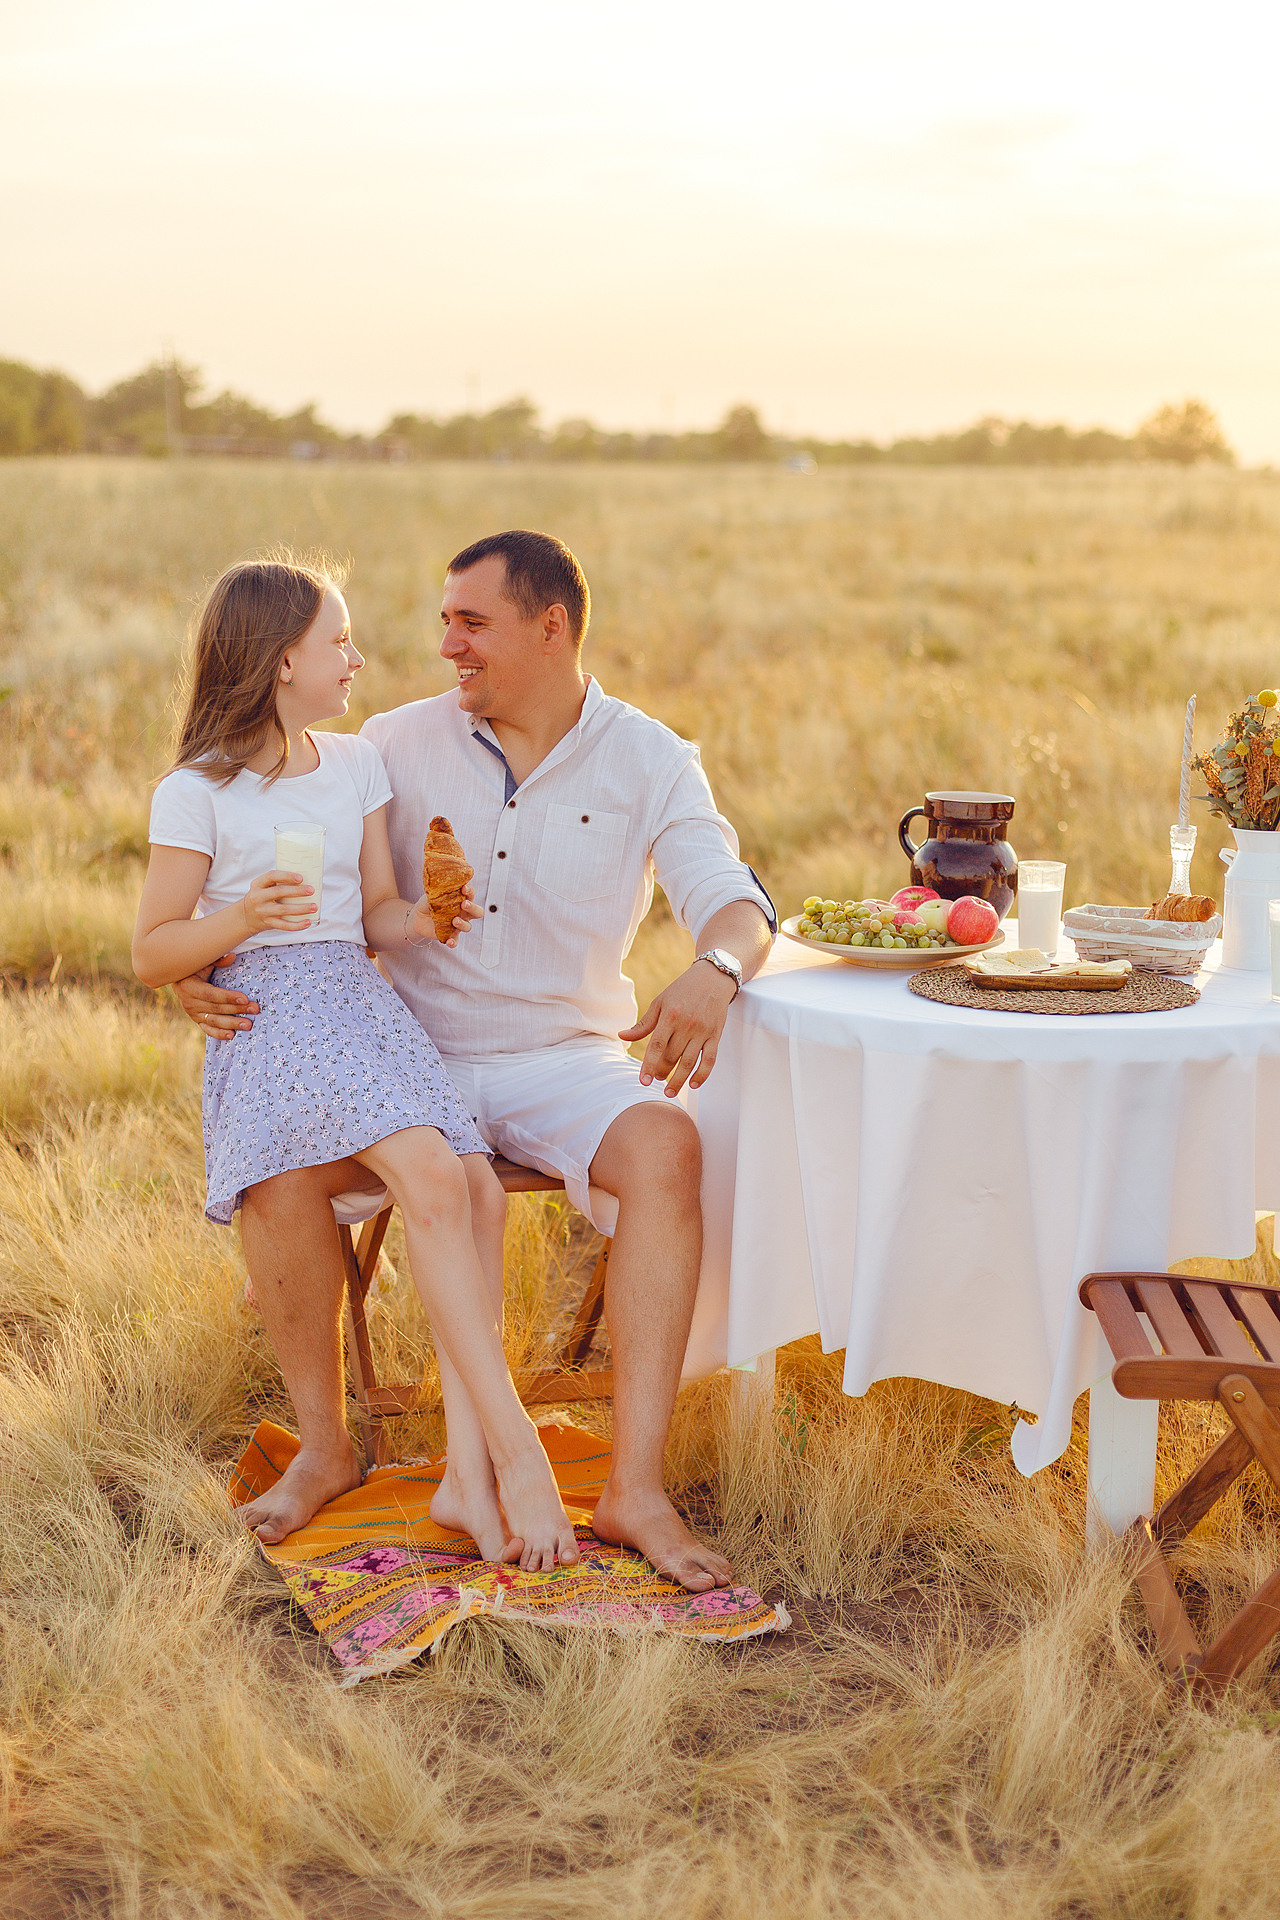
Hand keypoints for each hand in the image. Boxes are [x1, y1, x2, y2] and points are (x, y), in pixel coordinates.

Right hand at [173, 958, 259, 1040]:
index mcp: (189, 987)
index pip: (212, 994)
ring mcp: (193, 1014)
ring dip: (232, 1024)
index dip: (228, 997)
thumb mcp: (202, 962)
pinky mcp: (197, 1021)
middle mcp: (189, 1003)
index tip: (245, 998)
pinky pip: (208, 1030)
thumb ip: (217, 959)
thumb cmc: (194, 969)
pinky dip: (219, 1034)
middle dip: (237, 1009)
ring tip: (248, 1025)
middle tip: (255, 1009)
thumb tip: (232, 956)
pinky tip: (232, 1035)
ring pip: (214, 1021)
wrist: (179, 981)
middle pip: (216, 1008)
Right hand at [242, 869, 316, 935]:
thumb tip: (305, 877)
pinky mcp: (268, 923)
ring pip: (284, 910)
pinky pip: (284, 925)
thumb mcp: (262, 887)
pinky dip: (297, 925)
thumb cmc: (261, 897)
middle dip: (297, 891)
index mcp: (258, 885)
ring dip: (301, 908)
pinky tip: (307, 922)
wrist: (246, 917)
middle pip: (279, 892)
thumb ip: (277, 882)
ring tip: (314, 907)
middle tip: (311, 890)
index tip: (300, 878)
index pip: (271, 876)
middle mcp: (258, 897)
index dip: (286, 876)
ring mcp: (263, 911)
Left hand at [407, 882, 482, 947]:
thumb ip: (437, 891)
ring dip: (463, 924)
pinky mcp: (450, 935)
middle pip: (477, 912)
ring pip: (467, 927)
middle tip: (464, 904)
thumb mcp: (432, 894)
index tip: (464, 888)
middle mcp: (463, 913)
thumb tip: (439, 884)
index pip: (470, 895)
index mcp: (461, 900)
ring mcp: (457, 925)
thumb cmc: (429, 902)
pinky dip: (453, 942)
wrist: (418, 917)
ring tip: (454, 920)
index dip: (470, 891)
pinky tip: (449, 942)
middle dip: (472, 908)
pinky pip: (455, 941)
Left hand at [619, 959, 737, 1096]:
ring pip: (690, 1062)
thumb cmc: (682, 990)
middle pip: (672, 1056)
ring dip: (679, 1080)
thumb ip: (643, 1024)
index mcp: (670, 1016)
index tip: (644, 1081)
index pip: (657, 1046)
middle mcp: (686, 1025)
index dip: (649, 1065)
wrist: (713, 978)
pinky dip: (703, 1074)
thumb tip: (622, 1036)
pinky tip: (694, 1084)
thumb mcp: (660, 1002)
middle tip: (657, 1080)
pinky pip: (710, 1059)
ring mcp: (702, 1031)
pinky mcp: (715, 1035)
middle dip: (662, 1073)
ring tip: (670, 1091)